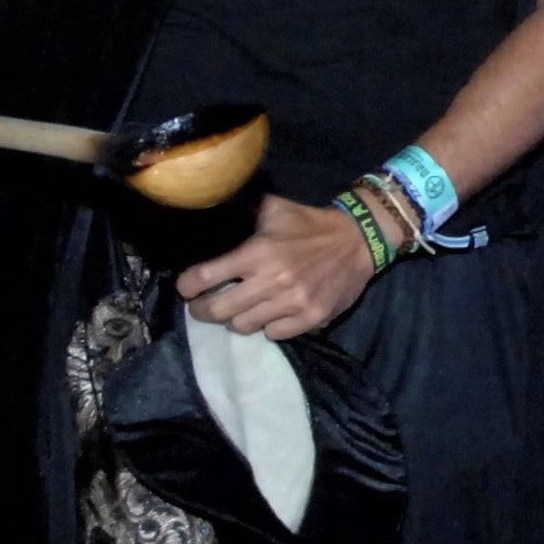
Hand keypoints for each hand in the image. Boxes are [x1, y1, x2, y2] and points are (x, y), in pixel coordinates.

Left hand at [177, 194, 384, 342]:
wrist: (357, 241)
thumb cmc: (310, 224)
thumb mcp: (275, 209)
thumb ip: (245, 214)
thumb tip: (216, 210)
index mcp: (257, 252)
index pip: (205, 277)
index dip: (188, 286)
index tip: (185, 289)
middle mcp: (271, 280)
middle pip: (219, 310)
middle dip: (202, 311)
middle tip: (201, 308)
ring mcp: (291, 303)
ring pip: (244, 326)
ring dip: (236, 319)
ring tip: (237, 311)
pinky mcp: (310, 318)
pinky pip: (274, 334)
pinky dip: (267, 327)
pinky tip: (269, 315)